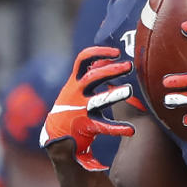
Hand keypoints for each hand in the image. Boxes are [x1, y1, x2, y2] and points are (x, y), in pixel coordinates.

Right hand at [40, 46, 134, 170]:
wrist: (55, 134)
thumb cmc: (71, 105)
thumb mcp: (76, 87)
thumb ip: (91, 73)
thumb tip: (110, 58)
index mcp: (75, 82)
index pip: (84, 60)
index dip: (99, 53)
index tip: (117, 52)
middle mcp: (76, 93)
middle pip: (93, 76)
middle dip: (111, 70)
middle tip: (128, 66)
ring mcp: (80, 109)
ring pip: (98, 100)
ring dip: (114, 94)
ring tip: (129, 90)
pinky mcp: (86, 126)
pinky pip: (104, 126)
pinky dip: (118, 128)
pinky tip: (131, 129)